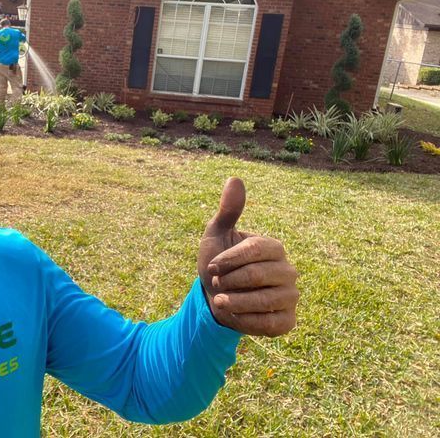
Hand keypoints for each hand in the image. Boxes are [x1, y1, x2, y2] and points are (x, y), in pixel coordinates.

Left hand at [197, 177, 298, 336]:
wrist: (216, 298)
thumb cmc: (218, 265)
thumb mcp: (216, 236)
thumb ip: (227, 211)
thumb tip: (235, 178)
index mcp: (273, 247)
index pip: (254, 250)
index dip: (228, 260)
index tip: (212, 267)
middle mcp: (289, 271)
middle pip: (257, 275)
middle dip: (229, 281)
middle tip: (217, 284)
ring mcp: (291, 297)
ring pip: (264, 301)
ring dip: (234, 301)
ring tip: (220, 300)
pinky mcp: (287, 321)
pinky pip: (268, 324)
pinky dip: (244, 320)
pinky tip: (232, 315)